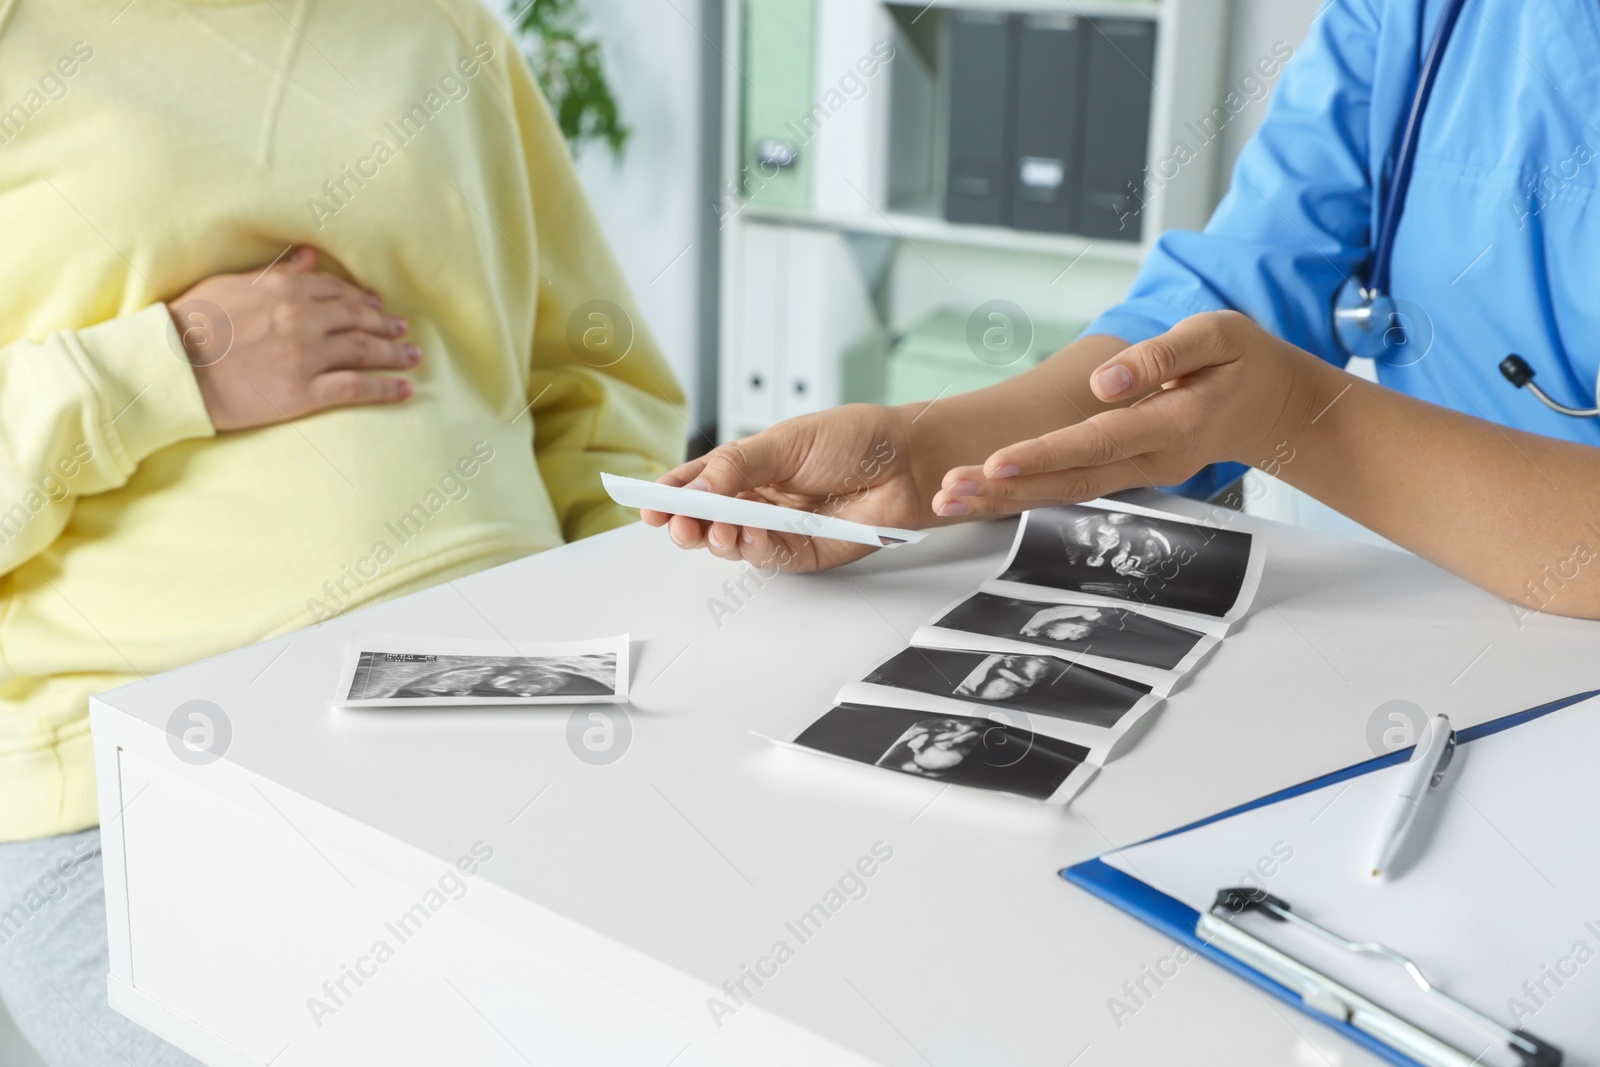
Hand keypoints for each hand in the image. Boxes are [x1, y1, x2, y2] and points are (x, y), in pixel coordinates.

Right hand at [170, 246, 419, 430]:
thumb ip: (276, 272)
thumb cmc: (191, 323)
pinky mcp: (305, 391)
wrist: (169, 366)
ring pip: (365, 350)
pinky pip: (357, 388)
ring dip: (395, 353)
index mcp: (286, 289)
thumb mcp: (231, 285)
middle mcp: (304, 319)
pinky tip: (405, 390)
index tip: (377, 306)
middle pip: (359, 319)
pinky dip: (386, 388)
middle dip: (386, 324)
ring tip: (412, 357)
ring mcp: (307, 355)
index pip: (338, 291)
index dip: (363, 299)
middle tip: (403, 330)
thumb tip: (308, 256)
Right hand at [642, 404, 929, 571]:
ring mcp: (778, 526)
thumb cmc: (853, 439)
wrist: (905, 462)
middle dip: (686, 524)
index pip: (698, 482)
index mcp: (748, 465)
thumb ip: (737, 467)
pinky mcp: (802, 552)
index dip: (671, 494)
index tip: (648, 504)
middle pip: (707, 519)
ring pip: (731, 543)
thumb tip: (695, 488)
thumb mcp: (786, 441)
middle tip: (677, 523)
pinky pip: (768, 558)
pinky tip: (752, 535)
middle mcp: (758, 497)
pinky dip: (754, 549)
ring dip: (717, 539)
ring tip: (715, 529)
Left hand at [933, 311, 1320, 515]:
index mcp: (1172, 425)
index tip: (996, 462)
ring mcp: (1141, 473)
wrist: (1277, 407)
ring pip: (1066, 492)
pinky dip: (1028, 493)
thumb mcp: (1219, 335)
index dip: (1045, 454)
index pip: (1097, 442)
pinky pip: (1074, 487)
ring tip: (949, 498)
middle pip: (1069, 481)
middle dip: (1006, 491)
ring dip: (1006, 499)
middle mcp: (1151, 460)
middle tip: (948, 492)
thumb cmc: (1246, 363)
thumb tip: (1104, 382)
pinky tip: (985, 493)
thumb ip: (1163, 356)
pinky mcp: (1129, 472)